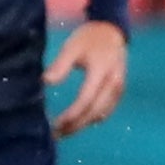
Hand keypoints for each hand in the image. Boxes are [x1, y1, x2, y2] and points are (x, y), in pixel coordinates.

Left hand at [45, 18, 129, 133]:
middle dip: (75, 125)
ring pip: (102, 114)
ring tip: (65, 131)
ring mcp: (119, 88)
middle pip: (94, 112)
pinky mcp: (119, 90)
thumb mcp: (72, 47)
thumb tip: (45, 82)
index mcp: (101, 71)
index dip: (71, 116)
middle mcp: (113, 83)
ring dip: (83, 124)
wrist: (112, 30)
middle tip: (57, 134)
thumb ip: (60, 65)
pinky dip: (93, 118)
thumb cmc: (89, 38)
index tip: (55, 125)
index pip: (85, 100)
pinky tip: (80, 121)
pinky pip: (107, 110)